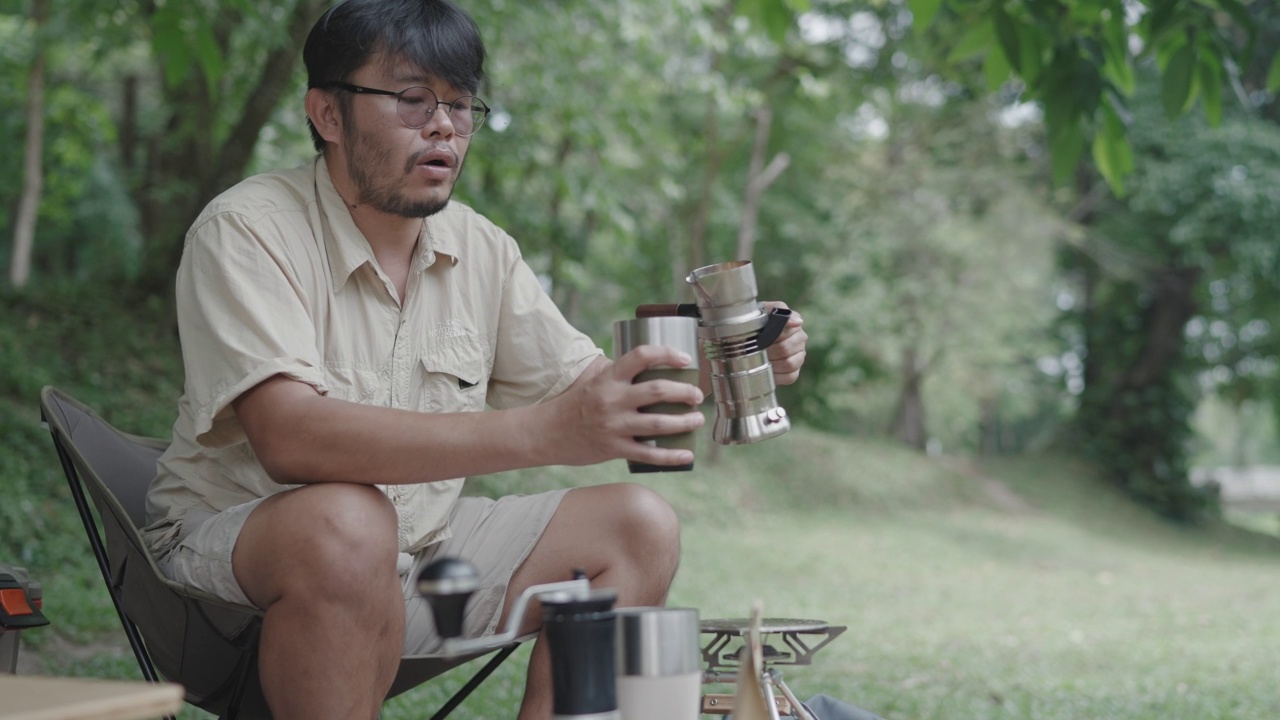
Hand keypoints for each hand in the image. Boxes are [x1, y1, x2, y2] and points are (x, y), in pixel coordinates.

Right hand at [550, 347, 704, 467]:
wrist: (548, 433)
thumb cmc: (576, 404)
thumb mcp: (595, 381)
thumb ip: (620, 375)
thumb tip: (653, 367)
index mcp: (609, 378)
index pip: (641, 356)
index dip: (667, 353)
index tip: (686, 359)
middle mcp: (612, 399)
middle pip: (658, 391)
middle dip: (685, 391)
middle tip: (698, 395)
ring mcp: (614, 426)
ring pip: (659, 424)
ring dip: (685, 422)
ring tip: (698, 420)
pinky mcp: (614, 448)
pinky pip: (649, 454)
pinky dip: (671, 456)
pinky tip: (687, 455)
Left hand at [763, 301, 805, 385]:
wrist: (744, 340)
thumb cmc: (755, 323)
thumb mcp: (762, 310)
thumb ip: (779, 309)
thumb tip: (798, 322)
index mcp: (794, 324)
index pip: (787, 332)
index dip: (771, 336)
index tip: (760, 336)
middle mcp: (800, 340)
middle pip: (786, 349)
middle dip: (768, 350)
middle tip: (756, 349)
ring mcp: (799, 356)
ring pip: (789, 364)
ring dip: (771, 363)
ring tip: (760, 359)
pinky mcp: (794, 372)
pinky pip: (790, 376)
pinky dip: (776, 375)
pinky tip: (767, 369)